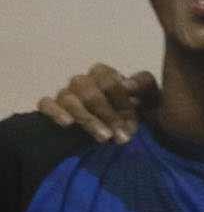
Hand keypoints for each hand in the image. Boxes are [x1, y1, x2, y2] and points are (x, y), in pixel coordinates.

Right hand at [41, 64, 156, 143]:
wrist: (120, 128)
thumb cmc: (136, 108)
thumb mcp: (149, 97)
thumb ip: (144, 85)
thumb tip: (127, 84)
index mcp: (104, 73)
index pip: (108, 81)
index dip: (121, 102)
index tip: (132, 122)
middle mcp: (82, 81)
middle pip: (89, 92)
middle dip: (107, 115)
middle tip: (121, 136)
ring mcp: (65, 93)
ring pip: (69, 99)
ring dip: (88, 120)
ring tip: (104, 138)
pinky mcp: (51, 106)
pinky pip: (45, 104)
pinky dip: (54, 112)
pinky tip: (67, 124)